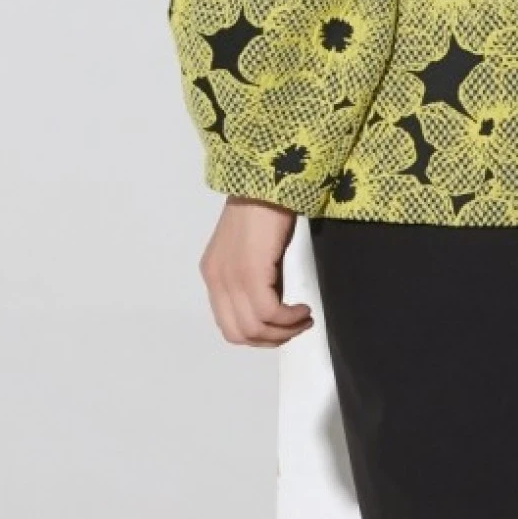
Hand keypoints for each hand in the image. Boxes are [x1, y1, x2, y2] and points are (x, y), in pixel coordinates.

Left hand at [199, 196, 314, 346]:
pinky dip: (289, 317)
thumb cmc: (266, 207)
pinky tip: (302, 308)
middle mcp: (215, 279)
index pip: (228, 325)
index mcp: (213, 274)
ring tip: (303, 317)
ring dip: (284, 331)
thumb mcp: (252, 251)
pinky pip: (268, 312)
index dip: (258, 335)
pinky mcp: (249, 272)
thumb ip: (253, 279)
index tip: (282, 327)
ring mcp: (229, 276)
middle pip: (239, 333)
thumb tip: (272, 308)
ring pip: (253, 327)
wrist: (269, 180)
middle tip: (297, 326)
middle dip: (272, 338)